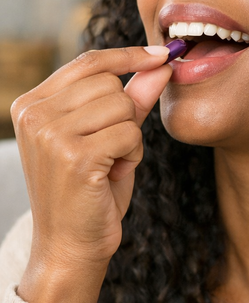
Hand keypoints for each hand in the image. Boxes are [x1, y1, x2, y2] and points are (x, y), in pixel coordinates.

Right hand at [11, 46, 171, 302]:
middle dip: (125, 114)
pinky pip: (130, 133)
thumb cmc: (90, 193)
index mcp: (31, 104)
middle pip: (109, 83)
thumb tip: (161, 62)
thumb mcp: (108, 137)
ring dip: (129, 137)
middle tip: (111, 150)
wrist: (70, 247)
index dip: (127, 56)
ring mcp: (50, 134)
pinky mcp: (75, 155)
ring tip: (109, 165)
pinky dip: (133, 155)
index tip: (160, 55)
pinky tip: (112, 175)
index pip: (87, 62)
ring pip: (122, 106)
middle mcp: (33, 114)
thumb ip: (132, 98)